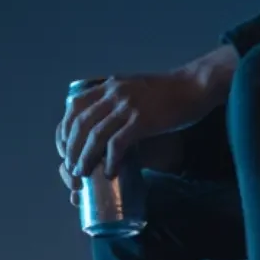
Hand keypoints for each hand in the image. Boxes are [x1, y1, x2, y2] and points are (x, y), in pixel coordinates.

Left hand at [57, 70, 209, 181]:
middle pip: (80, 124)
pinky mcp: (142, 120)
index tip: (64, 149)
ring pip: (95, 135)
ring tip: (83, 174)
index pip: (74, 107)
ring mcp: (128, 106)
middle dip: (71, 149)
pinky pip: (118, 144)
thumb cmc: (168, 91)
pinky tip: (109, 173)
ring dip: (85, 158)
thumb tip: (102, 123)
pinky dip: (110, 161)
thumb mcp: (133, 87)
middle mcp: (114, 93)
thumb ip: (117, 99)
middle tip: (71, 168)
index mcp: (109, 85)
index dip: (65, 130)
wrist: (194, 86)